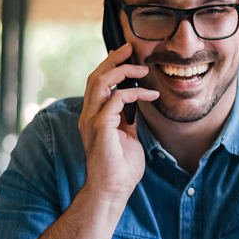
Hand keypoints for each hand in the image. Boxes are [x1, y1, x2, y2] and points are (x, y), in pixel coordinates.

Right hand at [78, 44, 158, 201]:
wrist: (113, 189)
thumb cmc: (121, 168)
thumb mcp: (127, 136)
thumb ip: (127, 119)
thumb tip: (136, 105)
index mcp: (94, 116)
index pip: (97, 83)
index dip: (110, 66)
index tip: (127, 56)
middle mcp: (88, 115)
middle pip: (95, 77)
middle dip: (113, 59)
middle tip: (130, 48)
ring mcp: (92, 120)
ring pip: (100, 82)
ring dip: (121, 71)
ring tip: (141, 68)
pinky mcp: (100, 127)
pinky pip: (115, 99)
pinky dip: (134, 93)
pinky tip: (150, 95)